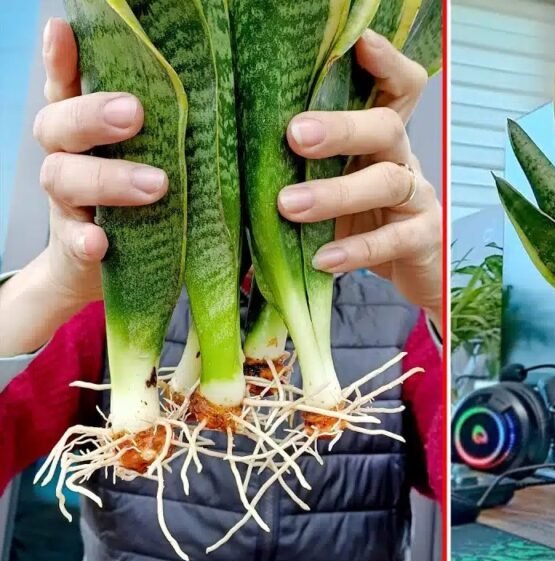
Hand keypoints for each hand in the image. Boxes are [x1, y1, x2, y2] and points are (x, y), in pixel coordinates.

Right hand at [33, 18, 166, 305]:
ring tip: (156, 185)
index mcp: (90, 130)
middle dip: (92, 116)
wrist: (111, 269)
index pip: (67, 85)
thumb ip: (174, 128)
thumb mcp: (162, 158)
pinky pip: (70, 241)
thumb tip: (229, 93)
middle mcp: (69, 157)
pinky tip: (101, 240)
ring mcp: (67, 202)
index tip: (64, 30)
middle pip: (58, 124)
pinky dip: (84, 240)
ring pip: (63, 177)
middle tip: (134, 114)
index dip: (61, 58)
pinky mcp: (75, 247)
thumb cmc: (150, 199)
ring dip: (107, 179)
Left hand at [277, 29, 441, 321]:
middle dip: (342, 128)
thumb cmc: (359, 217)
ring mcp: (417, 197)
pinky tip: (324, 258)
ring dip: (336, 193)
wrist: (408, 269)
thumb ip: (306, 159)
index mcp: (380, 136)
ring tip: (289, 205)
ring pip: (387, 182)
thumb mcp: (334, 179)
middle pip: (386, 127)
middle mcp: (402, 158)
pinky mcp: (423, 237)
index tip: (360, 44)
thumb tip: (235, 142)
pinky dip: (357, 248)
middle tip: (295, 135)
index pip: (398, 86)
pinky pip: (394, 239)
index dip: (386, 62)